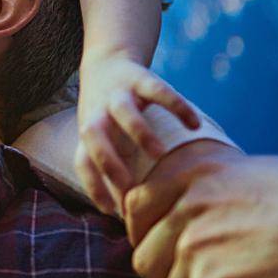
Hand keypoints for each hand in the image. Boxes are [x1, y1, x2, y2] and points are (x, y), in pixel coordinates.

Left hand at [74, 55, 198, 214]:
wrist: (107, 62)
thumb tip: (133, 215)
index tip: (111, 210)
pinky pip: (158, 89)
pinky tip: (194, 125)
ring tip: (160, 153)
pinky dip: (176, 106)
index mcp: (89, 133)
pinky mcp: (139, 76)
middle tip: (131, 187)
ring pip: (122, 110)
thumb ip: (115, 168)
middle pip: (93, 134)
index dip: (93, 185)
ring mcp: (118, 93)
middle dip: (109, 160)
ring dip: (138, 132)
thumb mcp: (103, 139)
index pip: (83, 161)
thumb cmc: (108, 115)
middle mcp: (98, 113)